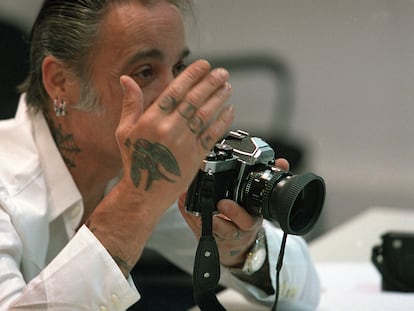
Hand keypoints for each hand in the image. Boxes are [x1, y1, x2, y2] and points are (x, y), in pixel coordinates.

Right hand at [87, 60, 234, 275]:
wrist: (145, 192)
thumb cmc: (135, 160)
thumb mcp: (124, 130)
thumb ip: (130, 104)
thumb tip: (126, 79)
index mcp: (151, 120)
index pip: (175, 91)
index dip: (191, 76)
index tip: (203, 65)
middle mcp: (169, 130)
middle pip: (194, 100)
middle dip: (210, 83)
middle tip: (221, 73)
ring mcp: (184, 143)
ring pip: (205, 115)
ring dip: (219, 99)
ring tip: (227, 87)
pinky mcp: (196, 156)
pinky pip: (212, 135)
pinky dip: (223, 121)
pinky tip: (229, 110)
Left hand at [178, 158, 289, 267]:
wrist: (238, 246)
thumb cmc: (246, 218)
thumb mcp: (261, 204)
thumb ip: (271, 181)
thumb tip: (282, 162)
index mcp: (251, 221)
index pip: (247, 220)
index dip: (236, 213)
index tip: (225, 203)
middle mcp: (235, 231)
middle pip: (228, 228)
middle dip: (218, 218)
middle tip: (212, 204)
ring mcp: (220, 237)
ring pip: (209, 230)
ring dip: (197, 216)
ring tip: (189, 203)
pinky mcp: (206, 237)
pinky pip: (194, 227)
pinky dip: (187, 214)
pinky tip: (182, 202)